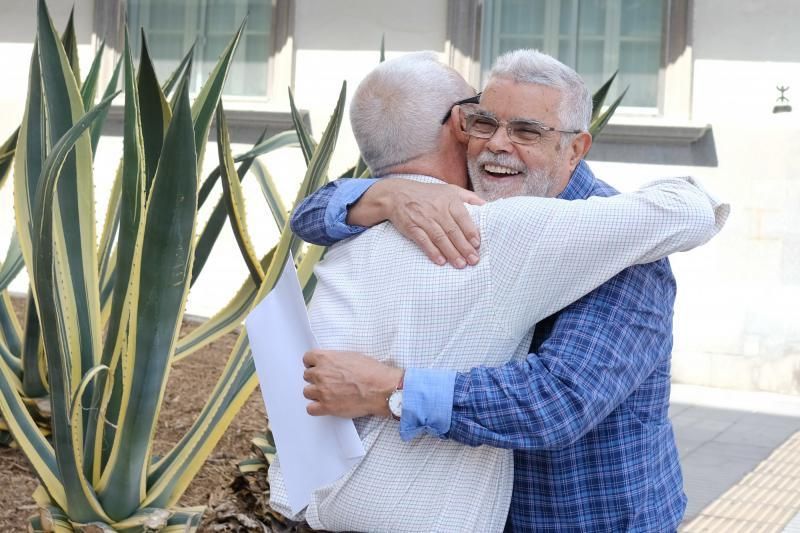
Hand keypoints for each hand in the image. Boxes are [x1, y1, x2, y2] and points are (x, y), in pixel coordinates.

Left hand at [302, 349, 403, 417]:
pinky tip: (326, 406)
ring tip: (328, 394)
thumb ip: (335, 359)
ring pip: (307, 392)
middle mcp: (320, 374)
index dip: (312, 364)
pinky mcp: (326, 407)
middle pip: (307, 376)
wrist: (380, 388)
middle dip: (316, 379)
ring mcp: (322, 391)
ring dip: (315, 393)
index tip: (318, 367)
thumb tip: (331, 363)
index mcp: (326, 358)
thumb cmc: (371, 372)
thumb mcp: (352, 356)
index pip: (307, 358)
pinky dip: (316, 408)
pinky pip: (311, 409)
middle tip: (328, 382)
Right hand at [347, 179, 485, 267]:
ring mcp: (424, 219)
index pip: (463, 217)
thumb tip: (486, 205)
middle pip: (453, 231)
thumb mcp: (449, 189)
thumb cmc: (428, 194)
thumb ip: (469, 197)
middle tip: (474, 260)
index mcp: (449, 200)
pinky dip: (432, 251)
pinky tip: (440, 261)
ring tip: (461, 264)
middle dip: (464, 247)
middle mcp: (437, 210)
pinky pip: (423, 241)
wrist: (397, 194)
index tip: (478, 244)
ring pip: (440, 238)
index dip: (470, 232)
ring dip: (451, 252)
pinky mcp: (412, 227)